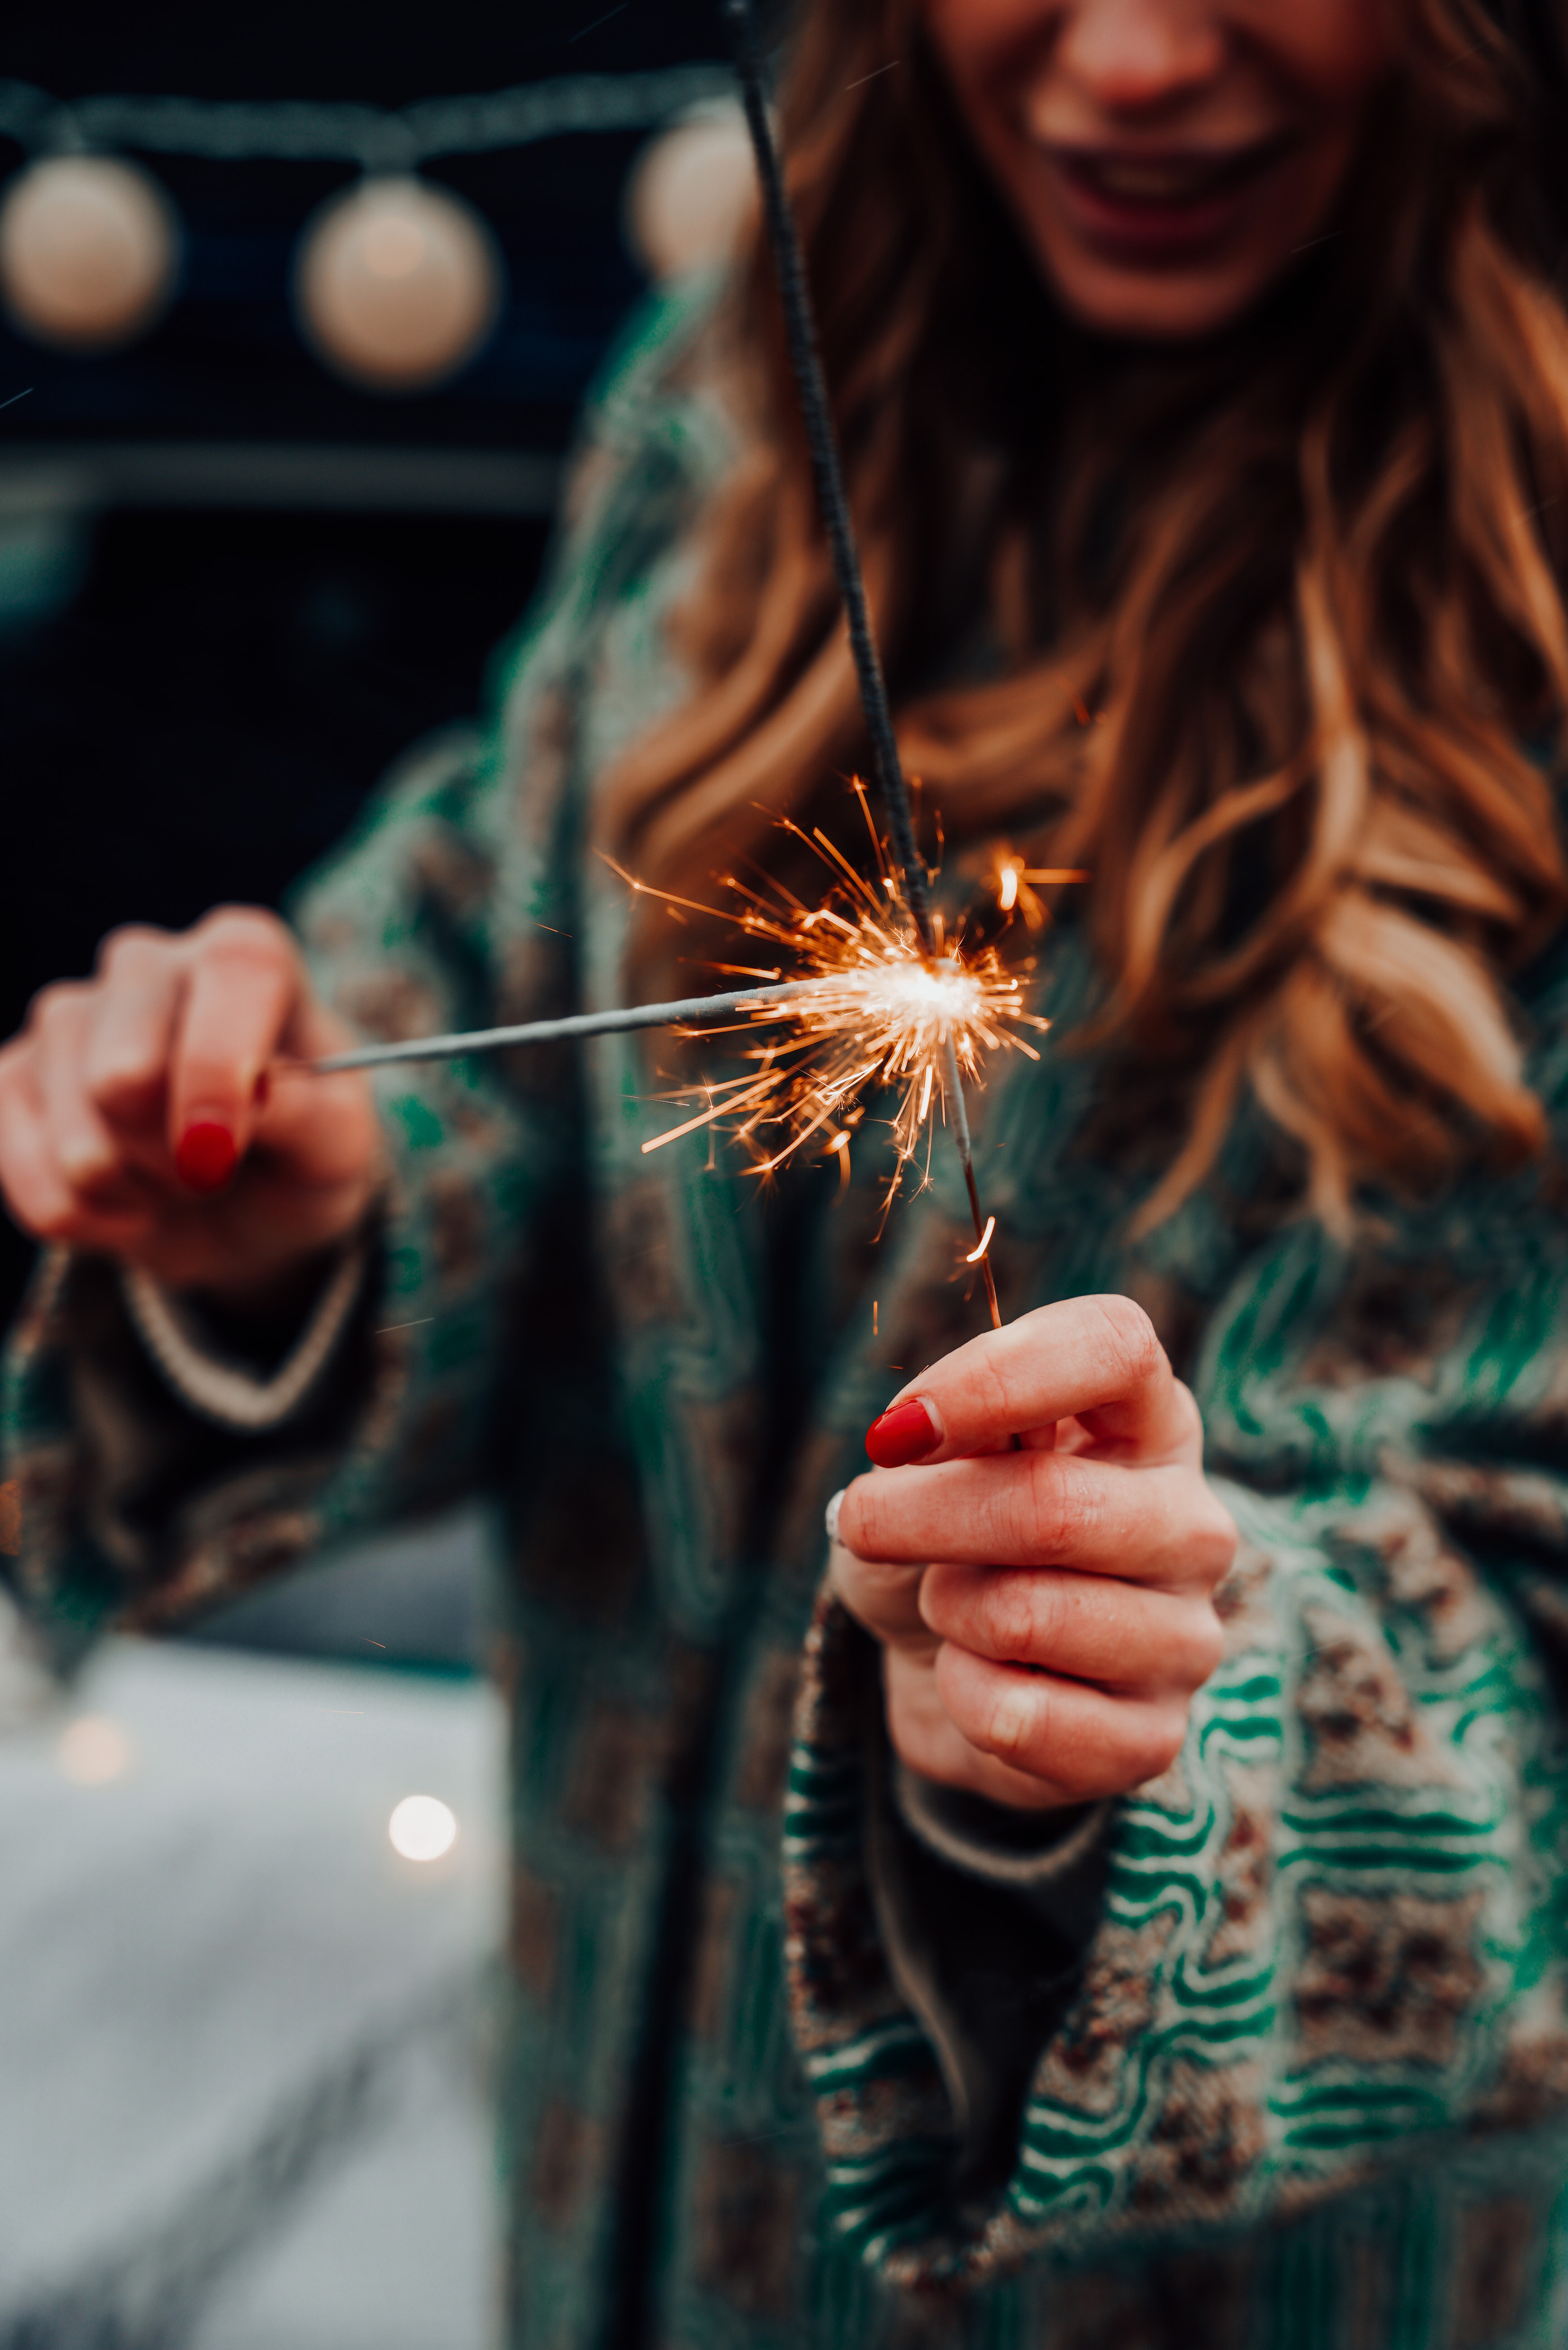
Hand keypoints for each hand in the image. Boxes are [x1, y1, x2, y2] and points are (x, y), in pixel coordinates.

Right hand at [0, 908, 382, 1304]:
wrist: (238, 1206)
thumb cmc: (297, 1156)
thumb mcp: (338, 1147)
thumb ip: (313, 1115)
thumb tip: (261, 1093)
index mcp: (245, 953)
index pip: (235, 969)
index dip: (223, 1063)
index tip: (222, 1147)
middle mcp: (147, 964)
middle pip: (124, 1069)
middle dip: (178, 1156)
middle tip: (218, 1167)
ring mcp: (67, 1016)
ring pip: (80, 1144)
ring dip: (139, 1191)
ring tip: (178, 1177)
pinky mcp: (10, 1077)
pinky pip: (30, 1178)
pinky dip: (86, 1218)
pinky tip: (124, 1195)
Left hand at [830, 1295, 1235, 1809]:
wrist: (948, 1669)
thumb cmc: (943, 1540)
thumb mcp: (922, 1468)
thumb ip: (937, 1436)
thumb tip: (917, 1437)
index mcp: (1148, 1419)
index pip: (1115, 1347)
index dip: (995, 1377)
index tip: (897, 1429)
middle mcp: (1191, 1521)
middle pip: (1054, 1504)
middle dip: (920, 1518)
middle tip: (859, 1521)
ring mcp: (1185, 1636)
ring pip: (1026, 1616)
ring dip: (945, 1608)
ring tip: (952, 1604)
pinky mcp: (1153, 1738)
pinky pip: (1019, 1717)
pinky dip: (959, 1696)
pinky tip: (980, 1679)